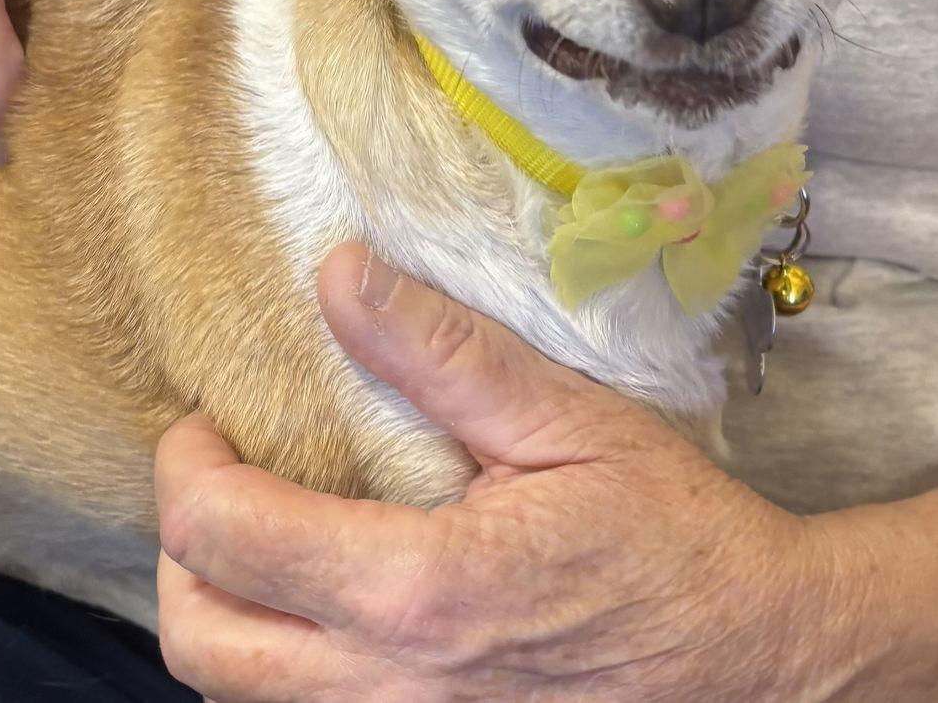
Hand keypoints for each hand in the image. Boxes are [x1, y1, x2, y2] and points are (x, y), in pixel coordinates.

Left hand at [155, 244, 839, 701]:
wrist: (754, 662)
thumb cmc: (671, 537)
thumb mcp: (567, 423)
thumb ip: (442, 353)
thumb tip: (336, 276)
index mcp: (417, 593)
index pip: (223, 534)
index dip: (187, 464)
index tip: (209, 420)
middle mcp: (390, 690)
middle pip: (201, 639)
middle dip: (182, 549)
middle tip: (221, 480)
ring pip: (239, 696)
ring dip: (226, 612)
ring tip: (266, 535)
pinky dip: (280, 666)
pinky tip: (324, 605)